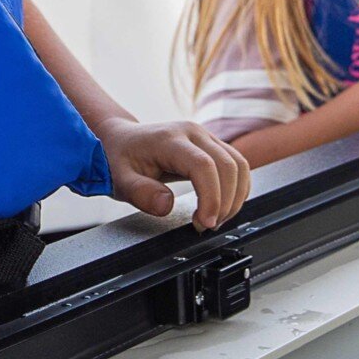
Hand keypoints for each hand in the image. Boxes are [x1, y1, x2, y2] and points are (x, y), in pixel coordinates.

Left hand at [98, 118, 253, 231]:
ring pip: (239, 165)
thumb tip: (166, 206)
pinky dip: (236, 188)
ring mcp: (205, 137)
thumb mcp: (120, 180)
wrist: (121, 140)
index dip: (211, 197)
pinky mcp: (212, 145)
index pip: (204, 166)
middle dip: (226, 202)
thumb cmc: (119, 159)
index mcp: (170, 140)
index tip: (205, 222)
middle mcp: (193, 133)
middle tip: (207, 226)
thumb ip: (141, 193)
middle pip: (229, 165)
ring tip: (214, 219)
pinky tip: (221, 206)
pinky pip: (237, 165)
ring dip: (235, 197)